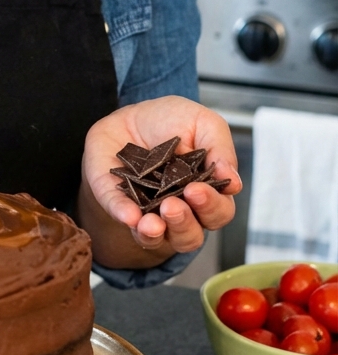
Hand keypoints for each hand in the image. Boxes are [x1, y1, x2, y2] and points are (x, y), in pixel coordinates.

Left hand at [77, 96, 240, 268]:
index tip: (196, 190)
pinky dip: (124, 216)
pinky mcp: (119, 205)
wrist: (131, 115)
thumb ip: (220, 149)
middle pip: (191, 235)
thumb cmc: (173, 121)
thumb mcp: (204, 123)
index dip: (211, 206)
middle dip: (184, 223)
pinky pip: (121, 217)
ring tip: (152, 221)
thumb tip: (234, 183)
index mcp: (206, 192)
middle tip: (173, 204)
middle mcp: (181, 210)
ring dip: (156, 233)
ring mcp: (149, 213)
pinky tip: (129, 215)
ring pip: (158, 239)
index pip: (218, 212)